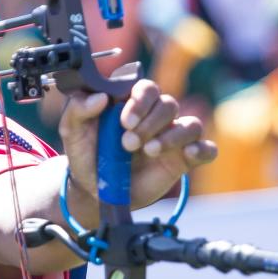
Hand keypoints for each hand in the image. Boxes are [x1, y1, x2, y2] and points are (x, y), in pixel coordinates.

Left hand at [59, 79, 216, 207]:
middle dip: (150, 123)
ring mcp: (171, 138)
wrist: (95, 190)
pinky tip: (188, 154)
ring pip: (190, 124)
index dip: (141, 100)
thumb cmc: (87, 155)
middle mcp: (155, 117)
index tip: (125, 120)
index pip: (147, 88)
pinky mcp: (182, 160)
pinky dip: (202, 149)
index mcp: (132, 104)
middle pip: (169, 104)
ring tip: (150, 151)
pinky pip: (206, 149)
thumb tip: (98, 97)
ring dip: (172, 136)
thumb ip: (76, 109)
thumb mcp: (72, 132)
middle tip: (128, 143)